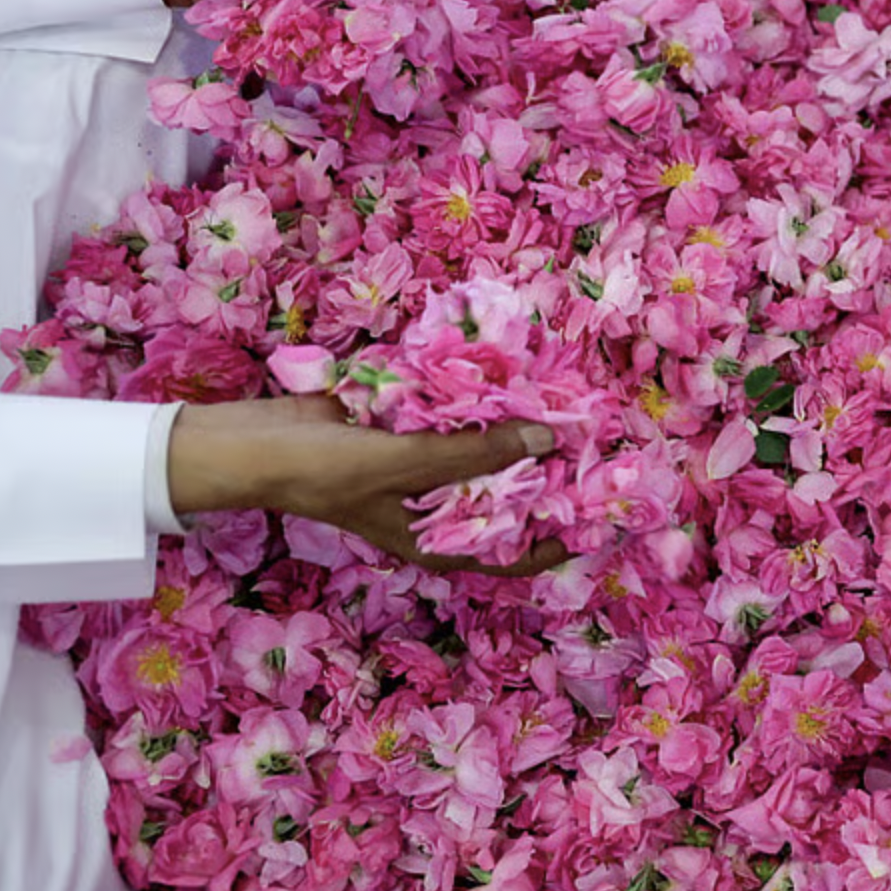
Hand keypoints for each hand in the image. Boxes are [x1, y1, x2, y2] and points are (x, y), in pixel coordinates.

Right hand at [166, 396, 565, 576]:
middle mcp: (436, 506)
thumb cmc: (324, 472)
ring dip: (514, 427)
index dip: (559, 539)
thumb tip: (547, 441)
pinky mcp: (407, 430)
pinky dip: (478, 400)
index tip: (600, 513)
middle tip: (589, 436)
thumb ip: (474, 453)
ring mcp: (423, 466)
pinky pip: (455, 417)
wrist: (253, 443)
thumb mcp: (404, 465)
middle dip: (544, 469)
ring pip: (484, 451)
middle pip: (505, 495)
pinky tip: (508, 373)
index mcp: (436, 537)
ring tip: (560, 400)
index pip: (513, 554)